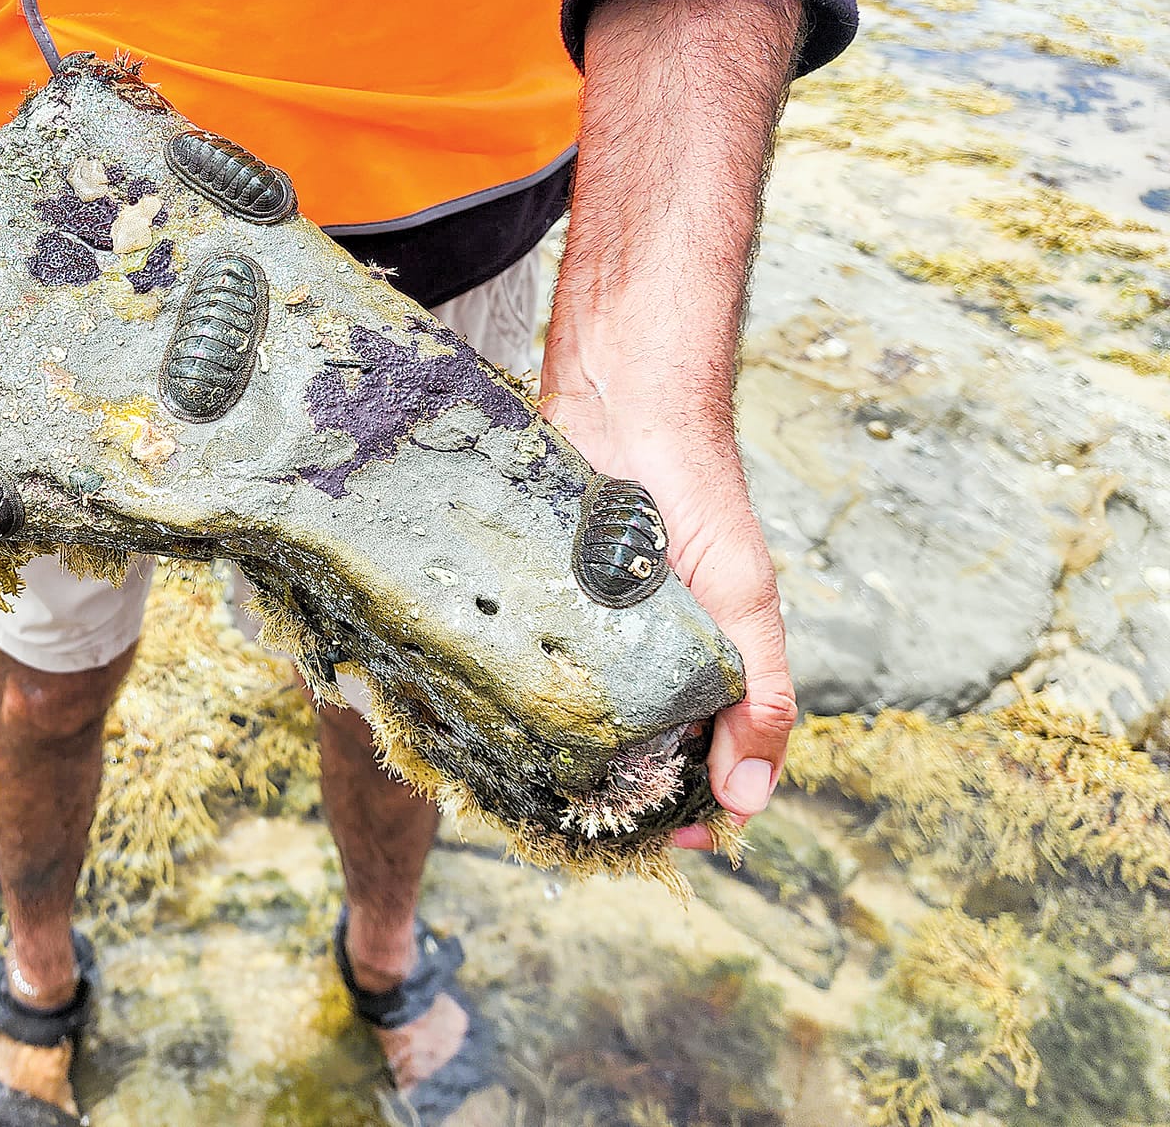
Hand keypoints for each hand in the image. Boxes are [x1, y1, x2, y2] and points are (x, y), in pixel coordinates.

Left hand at [541, 385, 795, 847]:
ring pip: (570, 721)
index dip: (690, 810)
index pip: (701, 764)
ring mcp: (582, 637)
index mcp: (703, 669)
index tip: (670, 843)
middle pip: (629, 753)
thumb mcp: (746, 605)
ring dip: (560, 757)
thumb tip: (749, 803)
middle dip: (618, 794)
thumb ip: (760, 697)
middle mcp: (640, 660)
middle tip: (594, 826)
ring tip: (541, 790)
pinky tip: (495, 728)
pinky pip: (519, 667)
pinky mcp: (532, 608)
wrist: (625, 411)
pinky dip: (512, 699)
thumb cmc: (699, 502)